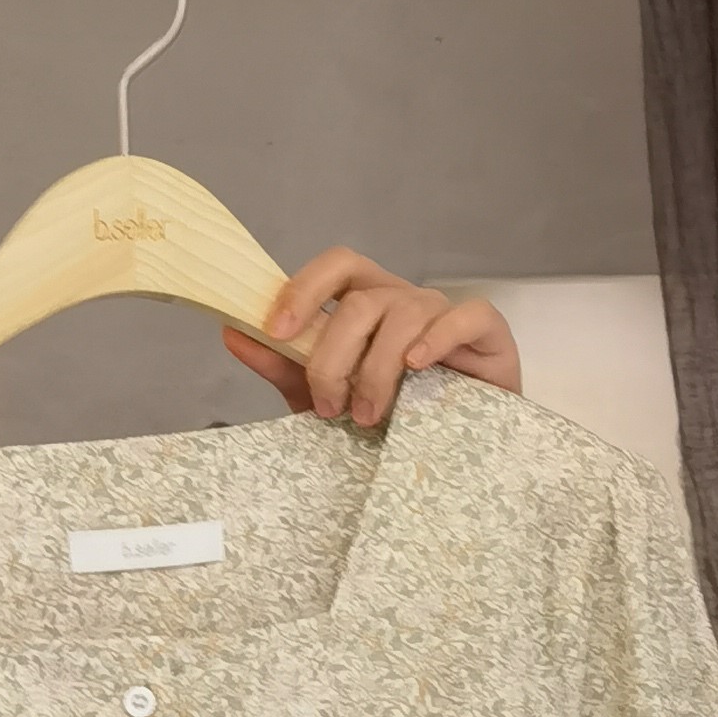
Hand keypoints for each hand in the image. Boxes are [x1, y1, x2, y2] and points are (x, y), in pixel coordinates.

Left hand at [223, 246, 521, 429]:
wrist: (459, 448)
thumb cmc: (392, 416)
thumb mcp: (328, 395)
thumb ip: (284, 367)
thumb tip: (232, 333)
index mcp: (367, 304)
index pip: (336, 267)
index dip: (304, 289)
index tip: (276, 330)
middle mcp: (403, 299)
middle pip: (361, 301)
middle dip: (334, 357)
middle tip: (329, 407)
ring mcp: (444, 312)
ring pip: (403, 316)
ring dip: (378, 371)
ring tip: (369, 417)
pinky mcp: (485, 331)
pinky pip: (463, 316)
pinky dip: (437, 339)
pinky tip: (417, 367)